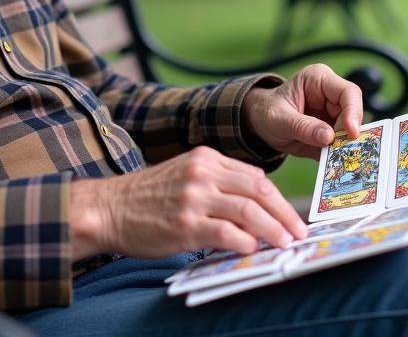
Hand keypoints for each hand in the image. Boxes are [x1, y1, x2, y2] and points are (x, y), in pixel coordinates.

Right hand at [69, 146, 307, 260]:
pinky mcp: (186, 225)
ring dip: (273, 231)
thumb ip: (218, 184)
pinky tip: (252, 250)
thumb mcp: (185, 175)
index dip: (279, 199)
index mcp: (206, 158)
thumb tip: (257, 208)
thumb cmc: (148, 197)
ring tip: (284, 245)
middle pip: (259, 191)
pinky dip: (246, 244)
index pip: (255, 177)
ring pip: (249, 212)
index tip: (291, 217)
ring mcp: (194, 198)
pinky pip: (228, 234)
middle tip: (298, 233)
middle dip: (284, 214)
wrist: (109, 208)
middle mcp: (202, 173)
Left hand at [240, 63, 362, 159]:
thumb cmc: (266, 110)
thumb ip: (302, 126)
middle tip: (346, 151)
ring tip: (340, 160)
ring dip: (346, 147)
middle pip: (353, 114)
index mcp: (318, 80)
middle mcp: (330, 96)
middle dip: (350, 134)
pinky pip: (340, 146)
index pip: (347, 92)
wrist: (258, 123)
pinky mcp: (330, 134)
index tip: (351, 132)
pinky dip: (339, 156)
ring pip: (350, 132)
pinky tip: (336, 165)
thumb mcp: (278, 118)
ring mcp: (332, 116)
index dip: (353, 111)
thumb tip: (329, 137)